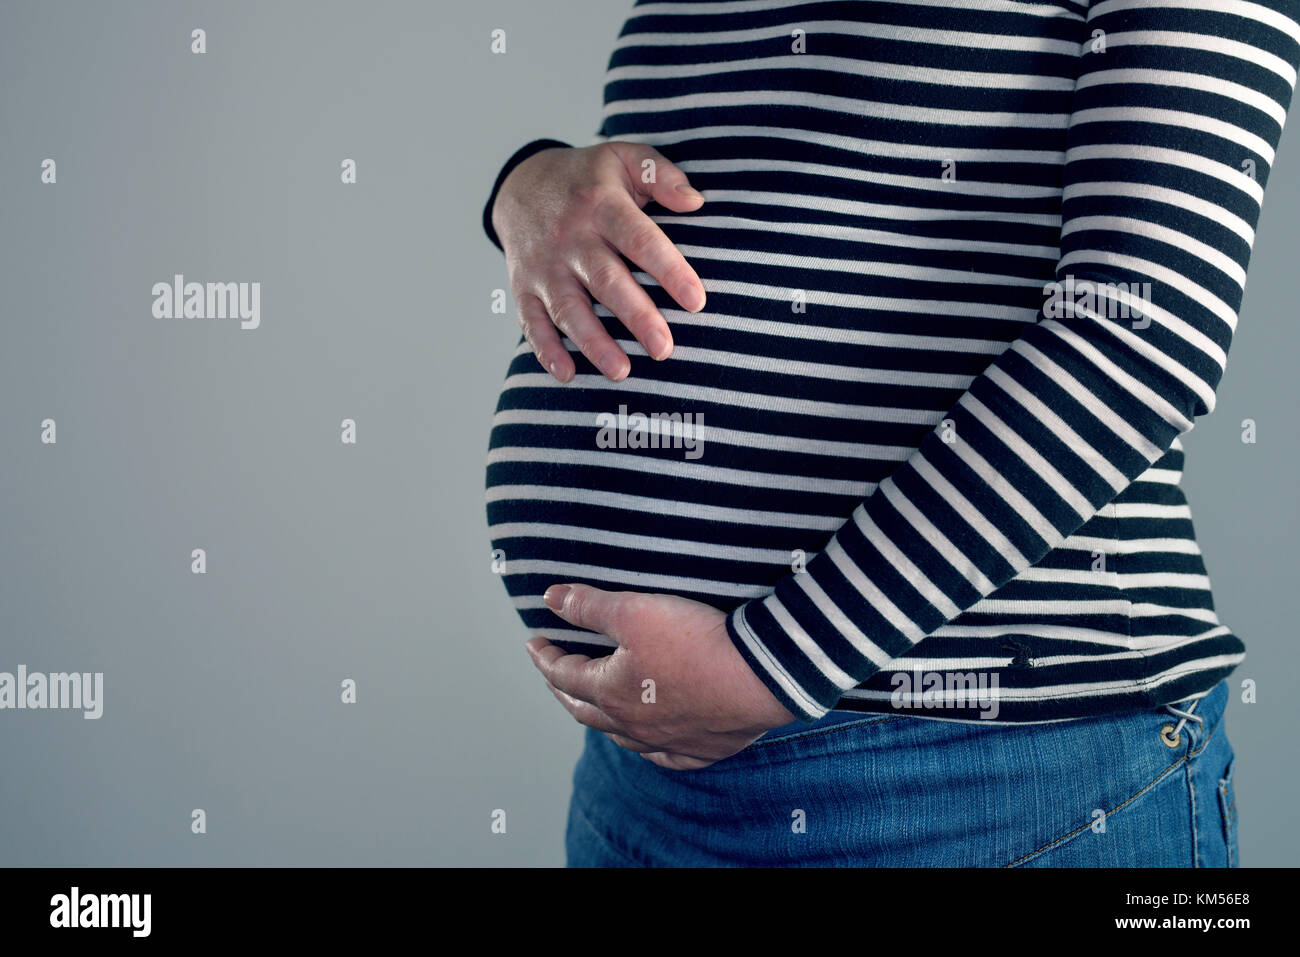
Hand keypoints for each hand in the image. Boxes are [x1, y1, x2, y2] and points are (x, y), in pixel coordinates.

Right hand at [490, 142, 707, 382]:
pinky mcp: (523, 287)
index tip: (697, 301)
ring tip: (622, 371)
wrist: (520, 184)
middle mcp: (570, 237)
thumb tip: (696, 203)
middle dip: (636, 317)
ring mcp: (544, 265)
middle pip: (605, 280)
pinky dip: (546, 350)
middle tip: (664, 349)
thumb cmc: (589, 178)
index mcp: (601, 204)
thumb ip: (662, 175)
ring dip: (593, 342)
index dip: (669, 270)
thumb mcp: (624, 158)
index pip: (640, 239)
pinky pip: (531, 322)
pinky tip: (567, 374)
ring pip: (568, 308)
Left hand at [525, 583, 795, 769]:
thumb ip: (589, 605)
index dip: (545, 657)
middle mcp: (633, 725)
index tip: (534, 643)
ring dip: (601, 719)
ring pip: (622, 737)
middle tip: (554, 674)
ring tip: (594, 706)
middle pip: (585, 710)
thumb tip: (550, 598)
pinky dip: (648, 748)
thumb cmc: (695, 641)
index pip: (564, 675)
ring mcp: (668, 741)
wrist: (759, 675)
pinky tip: (649, 744)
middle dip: (564, 690)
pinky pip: (665, 757)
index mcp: (610, 691)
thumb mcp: (634, 610)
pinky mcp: (703, 749)